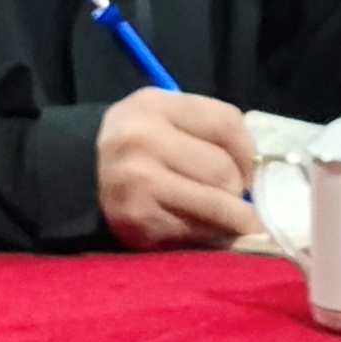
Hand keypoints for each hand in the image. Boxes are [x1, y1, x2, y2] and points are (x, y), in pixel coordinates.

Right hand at [95, 89, 262, 250]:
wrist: (80, 176)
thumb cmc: (139, 145)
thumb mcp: (166, 116)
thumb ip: (211, 130)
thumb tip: (260, 172)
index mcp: (153, 106)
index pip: (227, 124)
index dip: (249, 152)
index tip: (250, 169)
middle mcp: (141, 141)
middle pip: (224, 171)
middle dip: (238, 189)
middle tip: (233, 196)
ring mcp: (137, 185)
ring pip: (217, 206)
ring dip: (234, 217)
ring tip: (234, 219)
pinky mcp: (139, 224)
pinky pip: (198, 233)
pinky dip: (210, 235)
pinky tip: (201, 229)